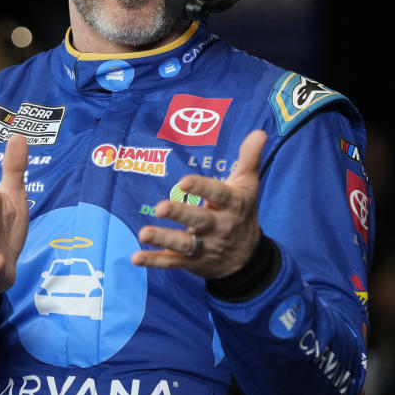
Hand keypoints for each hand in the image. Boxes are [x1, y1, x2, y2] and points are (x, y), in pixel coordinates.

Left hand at [131, 129, 265, 278]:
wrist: (247, 259)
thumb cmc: (242, 212)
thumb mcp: (248, 185)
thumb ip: (249, 158)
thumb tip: (259, 131)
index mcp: (231, 204)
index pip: (217, 194)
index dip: (201, 188)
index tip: (184, 181)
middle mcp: (218, 226)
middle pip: (199, 220)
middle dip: (180, 214)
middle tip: (160, 207)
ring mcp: (204, 246)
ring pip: (183, 243)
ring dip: (163, 239)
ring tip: (144, 233)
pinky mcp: (191, 262)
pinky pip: (171, 262)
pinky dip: (154, 261)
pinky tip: (135, 257)